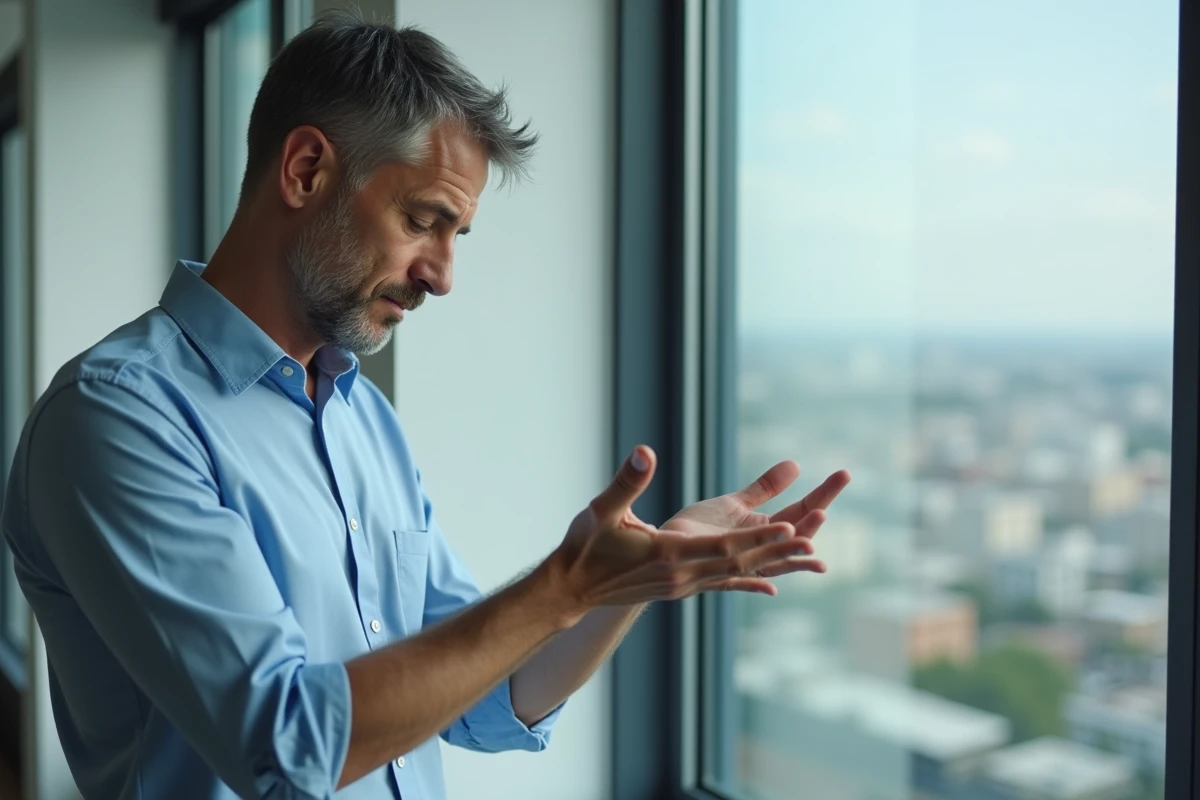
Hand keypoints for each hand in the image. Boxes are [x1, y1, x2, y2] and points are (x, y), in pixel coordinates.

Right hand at [549, 446, 822, 611]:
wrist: (569, 591)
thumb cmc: (583, 548)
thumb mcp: (602, 510)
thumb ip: (627, 482)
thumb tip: (644, 452)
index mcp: (668, 555)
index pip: (723, 546)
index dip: (757, 536)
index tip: (789, 526)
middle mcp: (682, 576)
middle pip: (739, 562)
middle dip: (776, 550)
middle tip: (813, 541)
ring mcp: (682, 586)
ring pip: (736, 573)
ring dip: (771, 562)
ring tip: (806, 554)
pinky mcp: (679, 589)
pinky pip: (723, 582)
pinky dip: (750, 577)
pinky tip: (771, 583)